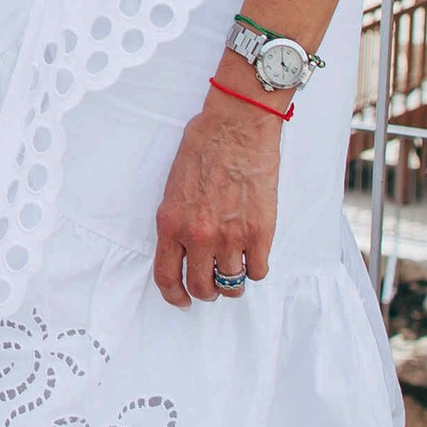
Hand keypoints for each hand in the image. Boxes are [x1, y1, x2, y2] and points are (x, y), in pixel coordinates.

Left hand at [153, 83, 280, 308]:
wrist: (236, 127)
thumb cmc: (203, 147)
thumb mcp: (174, 188)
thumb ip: (178, 221)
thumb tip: (185, 248)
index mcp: (171, 223)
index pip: (166, 277)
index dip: (174, 295)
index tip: (182, 300)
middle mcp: (199, 236)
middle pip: (202, 287)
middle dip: (207, 291)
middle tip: (213, 283)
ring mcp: (231, 237)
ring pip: (232, 284)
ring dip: (233, 281)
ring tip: (235, 268)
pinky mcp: (260, 232)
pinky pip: (258, 271)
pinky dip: (256, 267)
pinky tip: (253, 254)